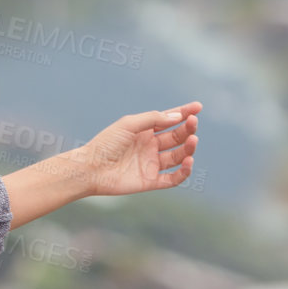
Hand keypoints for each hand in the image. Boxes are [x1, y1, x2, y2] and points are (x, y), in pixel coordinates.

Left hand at [76, 101, 200, 196]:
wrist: (90, 169)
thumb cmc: (105, 144)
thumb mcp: (128, 125)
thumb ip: (152, 119)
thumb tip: (178, 116)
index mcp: (144, 132)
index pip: (169, 121)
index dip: (184, 114)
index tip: (198, 107)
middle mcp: (150, 147)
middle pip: (177, 137)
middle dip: (187, 129)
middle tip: (193, 123)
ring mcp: (151, 164)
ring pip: (179, 156)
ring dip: (188, 148)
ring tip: (193, 140)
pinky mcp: (151, 181)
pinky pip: (174, 178)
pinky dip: (184, 171)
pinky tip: (188, 161)